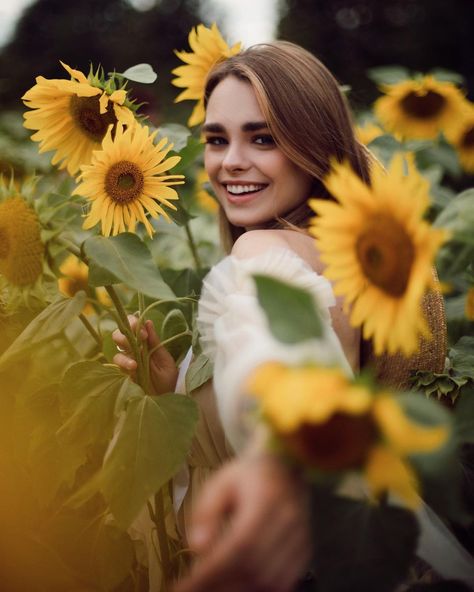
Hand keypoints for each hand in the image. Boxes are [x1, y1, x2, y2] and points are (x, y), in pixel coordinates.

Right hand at [112, 315, 177, 394]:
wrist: (168, 397)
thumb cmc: (168, 377)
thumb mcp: (164, 358)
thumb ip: (155, 342)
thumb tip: (148, 322)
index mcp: (144, 343)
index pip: (132, 326)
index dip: (134, 324)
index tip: (143, 333)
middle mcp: (133, 350)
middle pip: (118, 336)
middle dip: (125, 336)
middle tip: (139, 340)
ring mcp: (128, 362)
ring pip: (117, 351)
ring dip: (125, 352)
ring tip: (136, 362)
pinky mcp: (125, 374)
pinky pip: (119, 366)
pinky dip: (124, 365)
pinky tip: (133, 368)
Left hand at [174, 453, 311, 591]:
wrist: (286, 467)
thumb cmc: (248, 475)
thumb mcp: (220, 482)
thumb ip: (206, 511)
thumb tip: (197, 547)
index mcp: (267, 500)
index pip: (239, 546)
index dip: (211, 573)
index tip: (183, 587)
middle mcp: (289, 523)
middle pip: (254, 569)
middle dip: (219, 587)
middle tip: (192, 589)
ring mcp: (301, 540)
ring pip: (269, 582)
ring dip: (237, 590)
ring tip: (211, 587)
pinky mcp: (305, 553)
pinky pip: (282, 584)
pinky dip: (256, 590)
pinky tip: (235, 586)